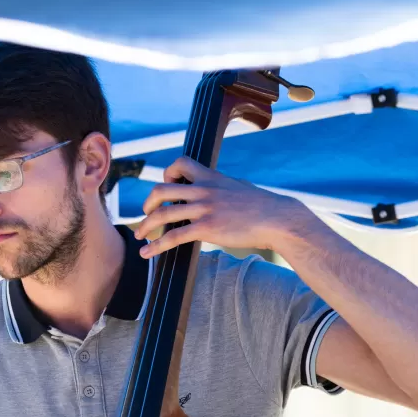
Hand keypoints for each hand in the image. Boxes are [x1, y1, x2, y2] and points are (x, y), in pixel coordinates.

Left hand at [134, 157, 311, 256]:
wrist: (277, 218)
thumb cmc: (261, 206)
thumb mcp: (238, 187)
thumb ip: (221, 187)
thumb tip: (218, 189)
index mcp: (211, 177)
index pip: (180, 163)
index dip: (167, 173)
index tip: (166, 185)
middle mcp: (203, 190)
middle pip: (161, 189)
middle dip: (148, 203)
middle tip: (146, 213)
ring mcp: (204, 209)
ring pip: (162, 213)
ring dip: (145, 225)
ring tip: (140, 235)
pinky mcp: (206, 228)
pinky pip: (173, 237)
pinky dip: (156, 246)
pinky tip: (147, 253)